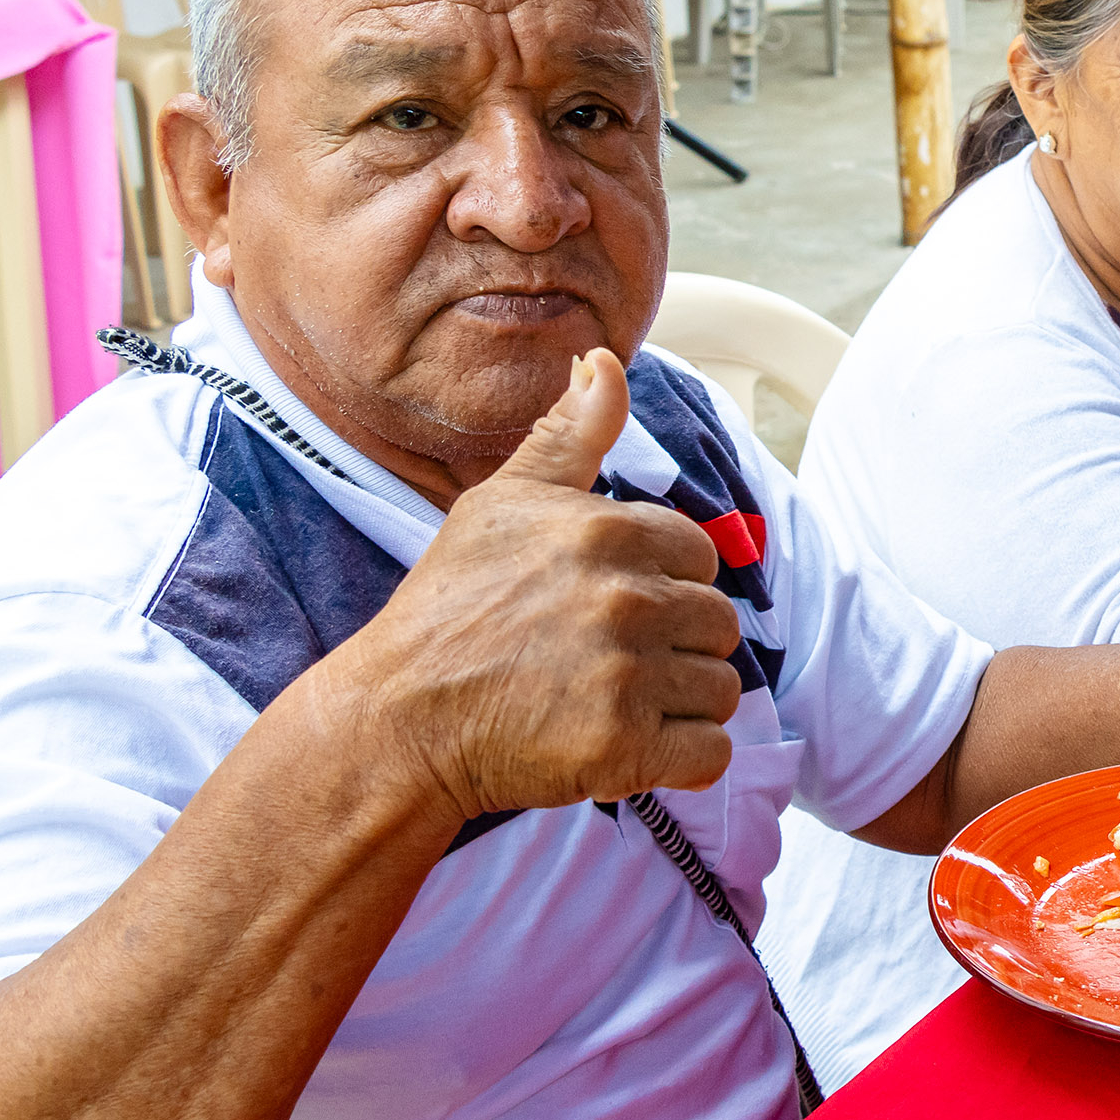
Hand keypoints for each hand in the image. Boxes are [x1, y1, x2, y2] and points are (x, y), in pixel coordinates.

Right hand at [335, 350, 743, 825]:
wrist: (398, 720)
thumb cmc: (448, 610)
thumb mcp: (502, 504)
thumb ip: (568, 434)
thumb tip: (605, 360)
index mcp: (608, 532)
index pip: (700, 555)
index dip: (664, 584)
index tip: (610, 608)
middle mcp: (625, 598)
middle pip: (718, 623)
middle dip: (675, 646)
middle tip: (605, 663)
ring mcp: (627, 676)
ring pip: (721, 689)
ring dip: (679, 703)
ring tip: (612, 703)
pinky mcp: (624, 748)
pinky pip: (711, 753)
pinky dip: (682, 760)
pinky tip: (629, 746)